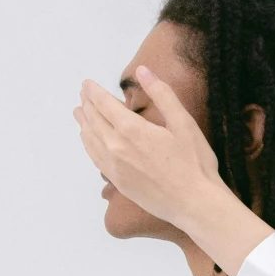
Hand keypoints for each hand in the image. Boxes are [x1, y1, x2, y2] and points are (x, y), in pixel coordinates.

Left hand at [75, 68, 273, 275]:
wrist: (195, 205)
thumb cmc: (195, 163)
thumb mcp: (184, 124)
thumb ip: (162, 95)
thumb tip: (142, 70)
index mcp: (131, 129)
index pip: (103, 104)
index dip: (93, 91)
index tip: (86, 83)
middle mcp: (116, 147)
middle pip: (93, 120)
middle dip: (87, 104)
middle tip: (83, 95)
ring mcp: (114, 167)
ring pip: (90, 139)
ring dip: (83, 123)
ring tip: (79, 113)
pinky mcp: (118, 182)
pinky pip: (95, 158)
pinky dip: (88, 144)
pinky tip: (88, 140)